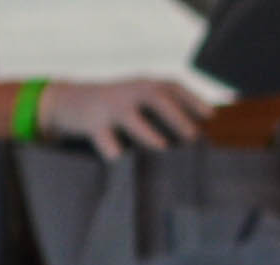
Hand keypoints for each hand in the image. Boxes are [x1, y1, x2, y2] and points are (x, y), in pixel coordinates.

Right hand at [38, 74, 209, 154]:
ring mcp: (111, 107)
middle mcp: (131, 92)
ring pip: (131, 119)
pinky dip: (115, 154)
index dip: (193, 100)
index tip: (210, 116)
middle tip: (192, 137)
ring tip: (161, 148)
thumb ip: (165, 115)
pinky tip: (122, 164)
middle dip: (176, 117)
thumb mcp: (139, 102)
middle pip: (157, 98)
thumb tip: (199, 145)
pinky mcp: (93, 124)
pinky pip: (106, 141)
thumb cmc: (117, 109)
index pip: (172, 87)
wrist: (68, 101)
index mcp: (146, 85)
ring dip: (148, 134)